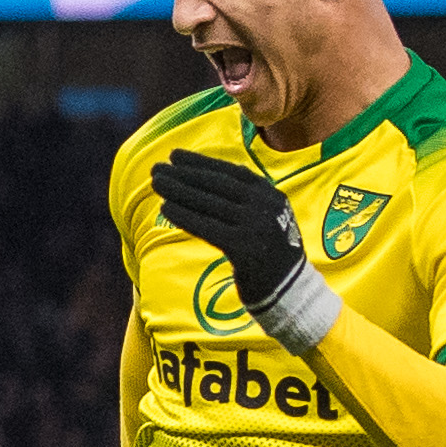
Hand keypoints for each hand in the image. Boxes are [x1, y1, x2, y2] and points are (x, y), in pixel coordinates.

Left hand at [151, 148, 305, 311]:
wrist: (289, 290)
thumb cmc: (268, 253)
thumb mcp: (264, 218)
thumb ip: (243, 199)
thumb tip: (203, 177)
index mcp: (271, 195)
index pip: (231, 172)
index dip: (201, 163)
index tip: (175, 156)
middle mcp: (266, 206)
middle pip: (217, 185)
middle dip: (184, 174)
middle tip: (157, 168)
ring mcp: (256, 226)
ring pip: (209, 203)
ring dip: (179, 191)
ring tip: (156, 182)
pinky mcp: (244, 248)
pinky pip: (207, 227)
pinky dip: (185, 216)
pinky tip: (165, 208)